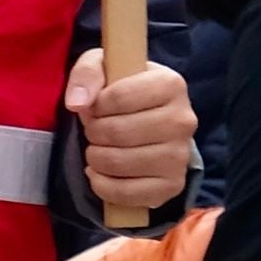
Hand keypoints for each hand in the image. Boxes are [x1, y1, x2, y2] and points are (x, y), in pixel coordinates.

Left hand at [68, 49, 195, 214]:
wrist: (149, 120)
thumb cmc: (123, 89)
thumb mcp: (103, 66)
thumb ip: (87, 73)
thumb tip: (77, 103)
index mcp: (171, 84)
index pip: (120, 96)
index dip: (96, 104)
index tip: (95, 106)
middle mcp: (183, 121)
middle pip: (118, 132)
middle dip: (94, 131)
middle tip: (94, 129)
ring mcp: (180, 156)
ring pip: (121, 163)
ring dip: (95, 157)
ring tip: (97, 148)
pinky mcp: (173, 186)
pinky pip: (129, 194)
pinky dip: (103, 186)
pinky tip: (99, 173)